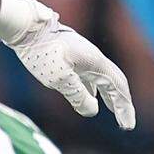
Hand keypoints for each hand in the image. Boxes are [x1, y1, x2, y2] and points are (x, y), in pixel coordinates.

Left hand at [5, 1, 135, 129]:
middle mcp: (93, 58)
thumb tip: (92, 111)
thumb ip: (77, 95)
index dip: (124, 107)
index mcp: (95, 63)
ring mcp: (82, 56)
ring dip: (108, 95)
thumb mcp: (59, 78)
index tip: (127, 126)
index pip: (117, 88)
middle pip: (114, 82)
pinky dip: (92, 88)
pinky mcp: (69, 55)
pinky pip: (87, 75)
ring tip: (112, 109)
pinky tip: (87, 95)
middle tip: (125, 122)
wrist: (26, 27)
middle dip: (121, 103)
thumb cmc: (42, 52)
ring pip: (101, 78)